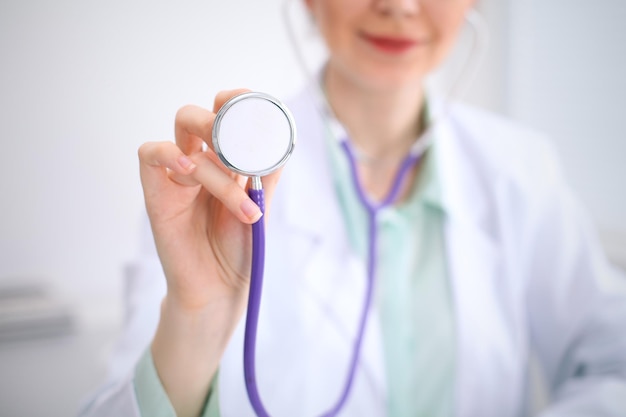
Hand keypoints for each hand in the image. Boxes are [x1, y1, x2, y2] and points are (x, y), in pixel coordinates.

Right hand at [137, 89, 283, 416]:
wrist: (220, 289)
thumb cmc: (240, 248)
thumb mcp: (260, 204)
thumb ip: (265, 171)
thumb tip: (280, 135)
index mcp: (226, 161)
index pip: (224, 115)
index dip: (236, 100)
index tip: (254, 102)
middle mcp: (200, 162)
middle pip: (197, 116)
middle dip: (219, 120)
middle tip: (240, 149)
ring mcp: (177, 176)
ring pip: (184, 136)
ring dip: (215, 164)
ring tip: (242, 206)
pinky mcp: (157, 193)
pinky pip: (151, 154)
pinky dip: (170, 156)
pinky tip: (191, 173)